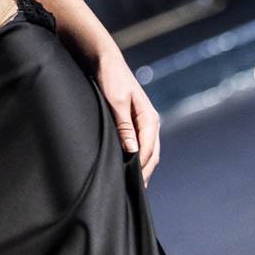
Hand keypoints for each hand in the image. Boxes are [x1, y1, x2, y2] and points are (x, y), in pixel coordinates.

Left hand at [93, 49, 160, 186]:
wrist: (104, 60)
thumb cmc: (110, 78)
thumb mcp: (116, 101)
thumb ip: (124, 126)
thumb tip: (132, 152)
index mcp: (149, 119)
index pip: (149, 152)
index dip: (142, 170)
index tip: (134, 186)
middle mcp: (149, 122)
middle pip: (151, 155)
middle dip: (143, 173)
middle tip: (132, 194)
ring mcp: (141, 123)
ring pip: (145, 152)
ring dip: (139, 167)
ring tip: (129, 186)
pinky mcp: (131, 122)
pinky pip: (137, 145)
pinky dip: (134, 158)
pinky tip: (125, 167)